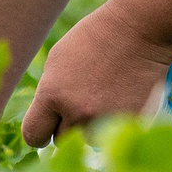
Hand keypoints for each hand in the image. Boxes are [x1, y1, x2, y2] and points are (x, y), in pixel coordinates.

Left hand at [20, 0, 171, 145]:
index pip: (33, 134)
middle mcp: (76, 111)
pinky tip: (120, 96)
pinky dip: (115, 121)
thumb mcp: (57, 61)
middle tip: (79, 105)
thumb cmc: (94, 39)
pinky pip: (114, 133)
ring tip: (103, 96)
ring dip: (92, 126)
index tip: (45, 131)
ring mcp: (104, 119)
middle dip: (67, 127)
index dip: (38, 134)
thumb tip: (45, 120)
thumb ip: (49, 93)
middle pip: (61, 140)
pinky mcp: (129, 122)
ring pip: (88, 139)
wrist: (137, 30)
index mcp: (52, 94)